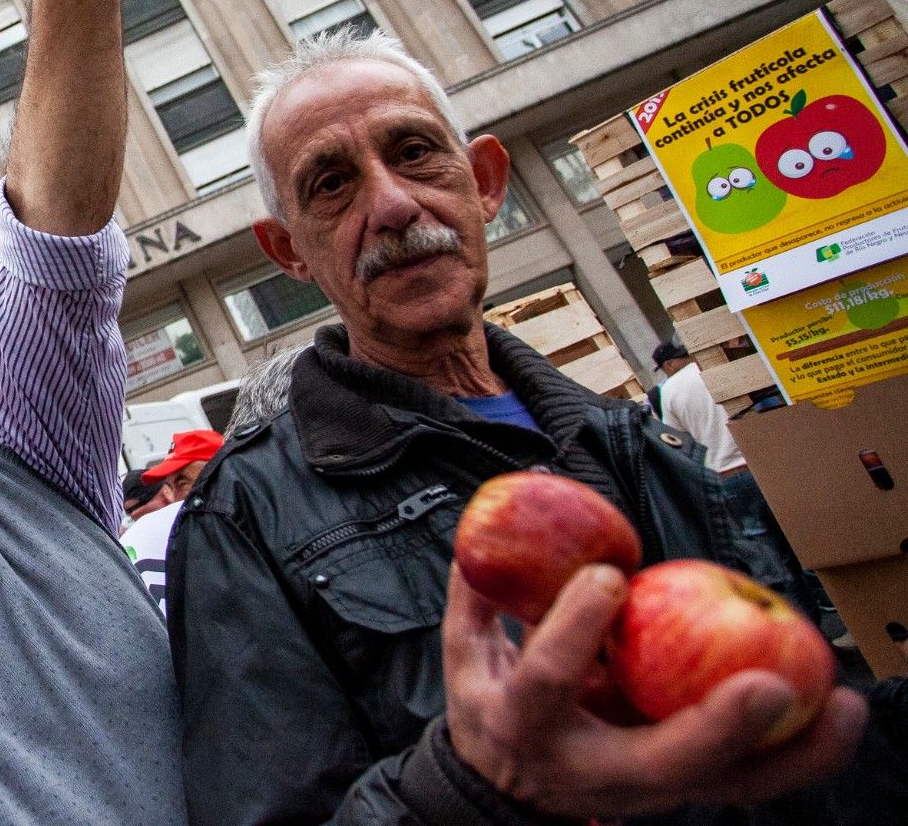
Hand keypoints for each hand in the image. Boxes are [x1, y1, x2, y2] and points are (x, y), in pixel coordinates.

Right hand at [443, 562, 865, 816]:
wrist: (502, 795)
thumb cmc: (491, 711)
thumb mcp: (466, 657)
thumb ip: (477, 591)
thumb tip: (489, 514)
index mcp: (527, 724)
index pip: (547, 678)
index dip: (574, 628)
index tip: (606, 575)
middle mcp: (593, 768)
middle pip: (664, 760)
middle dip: (719, 726)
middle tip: (769, 683)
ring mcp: (648, 790)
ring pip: (729, 786)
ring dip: (792, 752)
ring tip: (842, 706)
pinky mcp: (686, 793)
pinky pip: (754, 782)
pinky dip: (803, 755)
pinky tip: (841, 716)